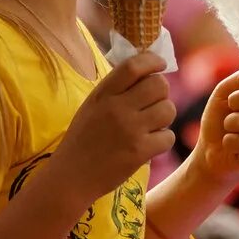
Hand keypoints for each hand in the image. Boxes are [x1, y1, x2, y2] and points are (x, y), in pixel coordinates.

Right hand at [56, 52, 175, 203]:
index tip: (160, 64)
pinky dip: (163, 140)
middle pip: (159, 85)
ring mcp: (130, 130)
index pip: (133, 66)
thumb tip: (147, 72)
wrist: (70, 177)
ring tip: (152, 125)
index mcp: (103, 94)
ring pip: (168, 110)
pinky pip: (168, 136)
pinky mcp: (140, 152)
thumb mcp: (92, 106)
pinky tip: (150, 144)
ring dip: (164, 116)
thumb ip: (115, 89)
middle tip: (154, 102)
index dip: (152, 61)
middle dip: (162, 92)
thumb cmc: (82, 140)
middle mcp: (117, 108)